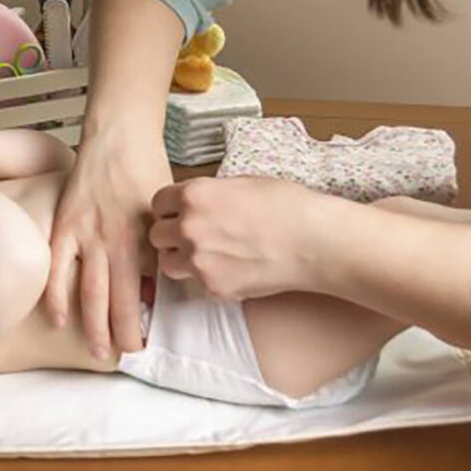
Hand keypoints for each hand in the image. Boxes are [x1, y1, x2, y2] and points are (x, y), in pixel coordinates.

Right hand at [46, 128, 171, 356]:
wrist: (118, 136)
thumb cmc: (147, 171)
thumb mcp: (166, 210)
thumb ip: (162, 246)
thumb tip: (158, 285)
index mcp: (144, 237)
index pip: (146, 290)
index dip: (145, 319)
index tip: (145, 343)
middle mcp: (116, 240)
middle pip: (119, 298)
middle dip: (122, 333)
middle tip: (125, 358)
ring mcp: (86, 234)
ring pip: (89, 289)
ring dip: (92, 324)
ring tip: (96, 351)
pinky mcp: (64, 225)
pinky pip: (56, 267)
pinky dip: (56, 295)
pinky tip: (58, 319)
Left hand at [149, 176, 327, 300]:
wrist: (314, 242)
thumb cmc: (287, 206)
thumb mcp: (241, 183)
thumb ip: (208, 194)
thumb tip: (194, 203)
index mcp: (194, 196)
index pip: (158, 203)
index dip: (170, 208)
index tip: (180, 213)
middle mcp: (189, 228)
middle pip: (156, 235)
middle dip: (171, 234)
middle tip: (194, 235)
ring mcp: (198, 261)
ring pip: (167, 263)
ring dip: (181, 259)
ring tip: (207, 254)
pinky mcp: (212, 287)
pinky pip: (195, 283)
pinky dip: (207, 277)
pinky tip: (231, 268)